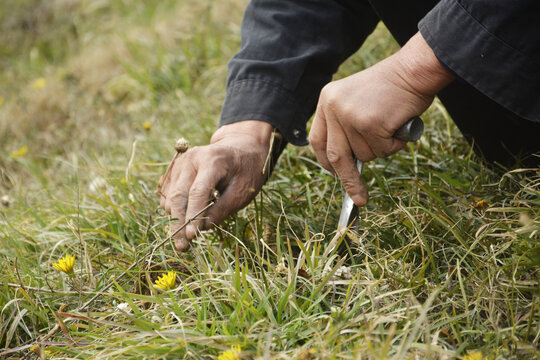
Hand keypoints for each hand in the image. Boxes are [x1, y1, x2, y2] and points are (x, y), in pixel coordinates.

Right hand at [159, 120, 273, 250]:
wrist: (240, 148)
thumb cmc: (246, 171)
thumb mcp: (243, 191)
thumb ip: (223, 208)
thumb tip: (203, 228)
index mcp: (212, 160)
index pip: (197, 192)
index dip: (193, 216)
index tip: (192, 237)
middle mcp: (191, 159)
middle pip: (178, 195)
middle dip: (178, 223)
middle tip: (182, 246)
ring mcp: (181, 163)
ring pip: (170, 197)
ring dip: (175, 218)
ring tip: (187, 235)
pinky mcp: (175, 169)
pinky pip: (167, 194)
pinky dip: (173, 209)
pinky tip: (186, 218)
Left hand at [309, 32, 452, 205]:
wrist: (414, 69)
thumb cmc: (391, 88)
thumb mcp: (356, 100)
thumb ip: (345, 125)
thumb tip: (344, 163)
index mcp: (326, 100)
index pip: (317, 140)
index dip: (326, 161)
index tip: (335, 175)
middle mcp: (333, 107)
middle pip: (336, 156)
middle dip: (349, 179)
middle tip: (359, 198)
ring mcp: (350, 115)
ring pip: (365, 154)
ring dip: (382, 149)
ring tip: (391, 125)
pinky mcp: (369, 123)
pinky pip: (382, 150)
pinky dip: (395, 145)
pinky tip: (399, 124)